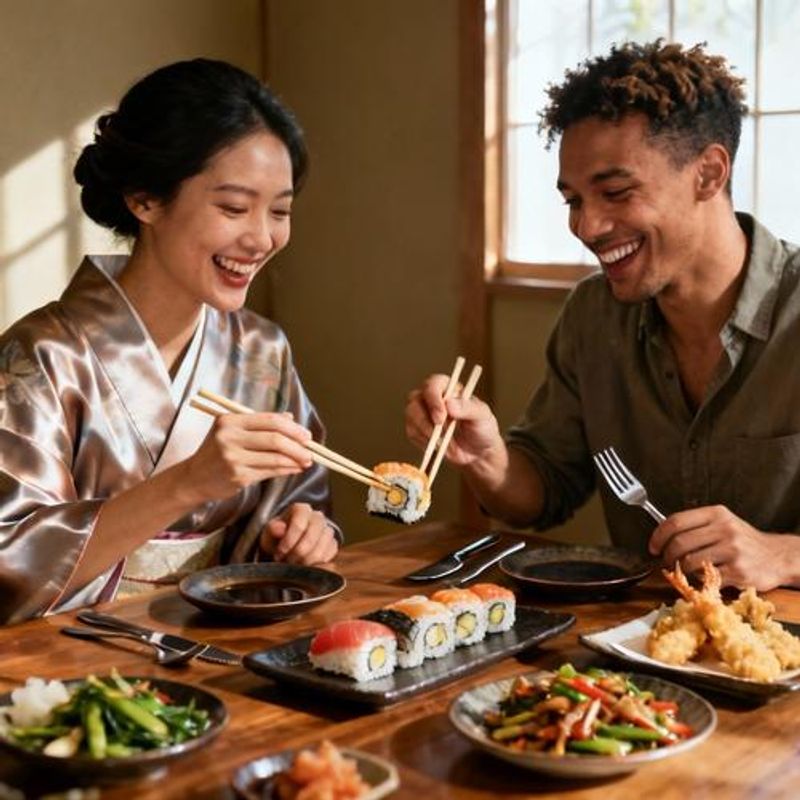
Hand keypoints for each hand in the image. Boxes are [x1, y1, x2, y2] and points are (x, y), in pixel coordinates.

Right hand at [184, 412, 312, 502]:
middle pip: (274, 438)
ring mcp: (233, 458)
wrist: (193, 479)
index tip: (306, 435)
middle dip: (298, 445)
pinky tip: (294, 469)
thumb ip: (260, 423)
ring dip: (295, 460)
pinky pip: (270, 472)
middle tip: (310, 450)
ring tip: (307, 461)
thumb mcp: (232, 431)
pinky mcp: (238, 476)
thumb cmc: (215, 453)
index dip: (292, 428)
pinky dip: (286, 470)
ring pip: (275, 457)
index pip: (269, 420)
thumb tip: (290, 418)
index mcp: (229, 421)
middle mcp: (229, 437)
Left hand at [260, 503, 338, 564]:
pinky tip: (304, 565)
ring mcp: (327, 530)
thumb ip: (272, 530)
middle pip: (311, 537)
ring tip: (294, 564)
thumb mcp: (269, 533)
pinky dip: (315, 564)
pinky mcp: (332, 544)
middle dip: (297, 553)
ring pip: (320, 549)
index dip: (289, 541)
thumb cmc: (277, 538)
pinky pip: (327, 557)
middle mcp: (317, 517)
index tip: (279, 553)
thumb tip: (279, 528)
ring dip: (305, 562)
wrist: (285, 546)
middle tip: (287, 562)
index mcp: (301, 510)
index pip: (299, 524)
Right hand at [405, 373, 503, 466]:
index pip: (433, 384)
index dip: (433, 398)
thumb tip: (449, 403)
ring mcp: (423, 412)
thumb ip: (469, 408)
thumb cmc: (482, 429)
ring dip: (425, 431)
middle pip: (415, 398)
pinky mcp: (417, 429)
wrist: (478, 453)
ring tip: (445, 442)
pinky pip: (411, 431)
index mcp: (450, 388)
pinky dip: (423, 441)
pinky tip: (438, 445)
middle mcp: (433, 397)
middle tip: (441, 432)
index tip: (441, 416)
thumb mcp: (483, 417)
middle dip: (426, 417)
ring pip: (411, 415)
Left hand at [648, 504, 793, 589]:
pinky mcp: (738, 571)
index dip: (658, 536)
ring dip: (680, 569)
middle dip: (666, 556)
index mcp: (717, 514)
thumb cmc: (743, 541)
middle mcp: (725, 529)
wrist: (778, 556)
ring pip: (689, 561)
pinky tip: (702, 577)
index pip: (676, 521)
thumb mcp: (722, 523)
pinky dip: (698, 580)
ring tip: (683, 570)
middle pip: (679, 542)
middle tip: (665, 562)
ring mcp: (732, 551)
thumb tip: (662, 535)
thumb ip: (696, 526)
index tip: (653, 546)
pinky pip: (705, 577)